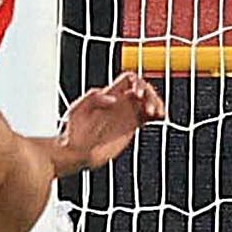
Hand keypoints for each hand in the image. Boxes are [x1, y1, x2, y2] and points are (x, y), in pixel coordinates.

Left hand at [45, 70, 166, 175]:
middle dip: (150, 95)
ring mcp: (125, 114)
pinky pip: (147, 117)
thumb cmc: (71, 131)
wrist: (75, 152)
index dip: (137, 83)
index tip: (138, 95)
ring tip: (157, 113)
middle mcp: (119, 102)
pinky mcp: (129, 128)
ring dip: (156, 103)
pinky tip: (160, 117)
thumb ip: (94, 99)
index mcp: (109, 94)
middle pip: (143, 89)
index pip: (130, 79)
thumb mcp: (77, 110)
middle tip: (150, 109)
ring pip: (148, 102)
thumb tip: (114, 99)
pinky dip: (157, 114)